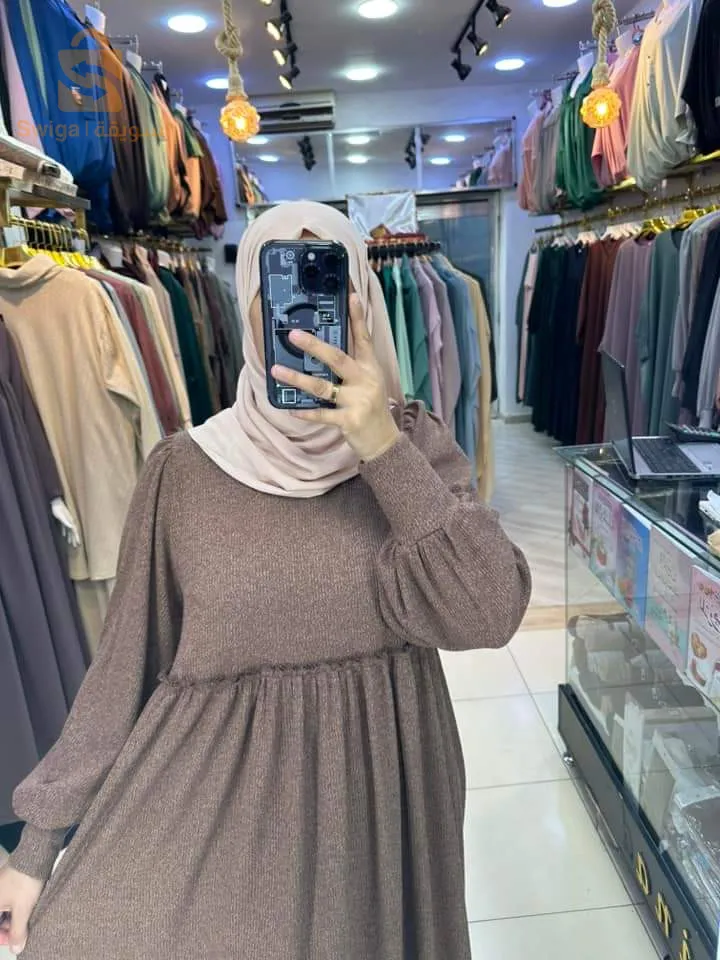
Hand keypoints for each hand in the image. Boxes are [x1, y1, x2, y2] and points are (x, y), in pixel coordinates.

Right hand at [0, 863, 43, 953]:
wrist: (35, 855)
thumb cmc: (25, 883)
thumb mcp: (22, 910)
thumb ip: (18, 931)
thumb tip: (16, 950)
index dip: (2, 937)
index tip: (15, 941)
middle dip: (8, 929)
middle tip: (22, 933)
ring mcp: (0, 888)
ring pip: (3, 910)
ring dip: (12, 919)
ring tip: (26, 922)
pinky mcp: (8, 882)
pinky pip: (7, 901)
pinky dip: (15, 909)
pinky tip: (26, 910)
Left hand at [51, 498, 81, 548]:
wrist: (54, 500)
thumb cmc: (57, 507)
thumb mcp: (60, 514)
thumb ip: (66, 520)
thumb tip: (72, 526)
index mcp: (70, 520)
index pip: (75, 530)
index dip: (77, 537)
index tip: (78, 543)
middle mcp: (70, 520)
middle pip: (73, 531)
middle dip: (74, 538)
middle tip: (75, 546)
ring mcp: (66, 520)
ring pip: (69, 530)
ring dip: (70, 536)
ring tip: (70, 543)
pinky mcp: (62, 519)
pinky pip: (65, 527)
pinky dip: (65, 532)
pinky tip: (64, 535)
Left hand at [271, 293, 399, 461]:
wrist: (384, 441)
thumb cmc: (371, 408)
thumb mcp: (369, 382)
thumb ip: (352, 366)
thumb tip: (324, 350)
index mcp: (370, 368)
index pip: (364, 338)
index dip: (357, 317)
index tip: (351, 296)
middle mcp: (365, 380)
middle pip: (338, 358)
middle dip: (314, 346)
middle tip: (294, 335)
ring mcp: (358, 400)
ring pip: (323, 386)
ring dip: (297, 378)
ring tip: (276, 371)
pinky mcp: (349, 420)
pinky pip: (322, 414)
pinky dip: (306, 411)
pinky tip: (291, 408)